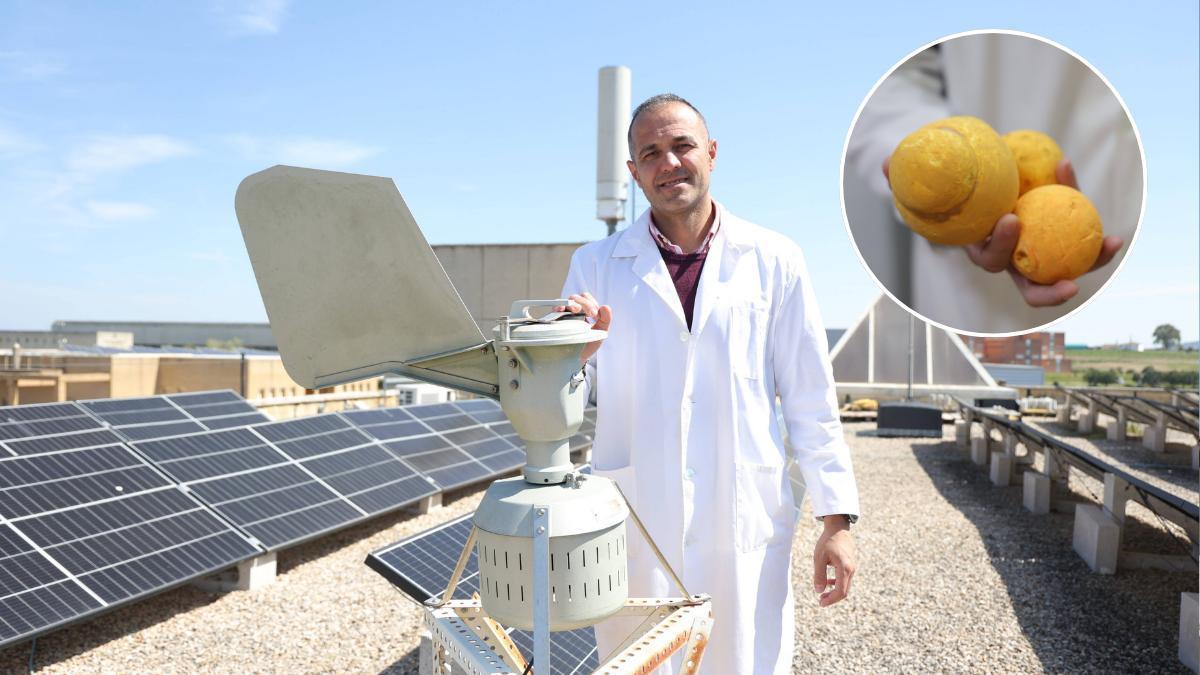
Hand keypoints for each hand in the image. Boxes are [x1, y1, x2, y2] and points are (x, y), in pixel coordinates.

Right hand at [554, 292, 610, 362]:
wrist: (576, 359)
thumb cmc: (588, 344)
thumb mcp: (600, 332)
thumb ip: (606, 319)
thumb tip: (606, 307)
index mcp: (584, 310)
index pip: (586, 298)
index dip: (590, 302)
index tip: (594, 314)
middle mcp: (573, 310)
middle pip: (576, 297)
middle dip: (584, 303)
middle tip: (590, 314)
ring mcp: (563, 315)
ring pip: (566, 302)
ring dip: (572, 304)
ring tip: (576, 310)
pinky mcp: (554, 320)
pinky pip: (554, 310)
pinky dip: (557, 307)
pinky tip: (560, 310)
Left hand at [812, 516, 855, 606]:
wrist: (838, 528)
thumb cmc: (827, 541)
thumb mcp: (819, 557)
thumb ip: (819, 575)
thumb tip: (819, 591)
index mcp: (844, 568)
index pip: (840, 591)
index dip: (831, 600)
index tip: (820, 603)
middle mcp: (851, 570)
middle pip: (844, 591)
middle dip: (832, 598)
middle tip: (820, 601)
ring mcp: (852, 567)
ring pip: (845, 586)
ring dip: (834, 592)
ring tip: (822, 594)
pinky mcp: (850, 565)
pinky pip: (845, 579)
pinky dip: (837, 584)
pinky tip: (828, 583)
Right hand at [883, 158, 1122, 306]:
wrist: (976, 177)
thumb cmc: (949, 181)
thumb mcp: (925, 177)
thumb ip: (904, 174)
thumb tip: (886, 163)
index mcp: (981, 249)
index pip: (989, 260)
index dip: (1000, 248)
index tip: (1011, 221)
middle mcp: (1011, 256)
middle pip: (1029, 283)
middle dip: (1049, 290)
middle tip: (1069, 282)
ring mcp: (1038, 248)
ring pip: (1063, 265)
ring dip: (1088, 263)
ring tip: (1110, 247)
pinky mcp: (1058, 232)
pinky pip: (1076, 232)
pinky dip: (1092, 227)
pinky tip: (1113, 228)